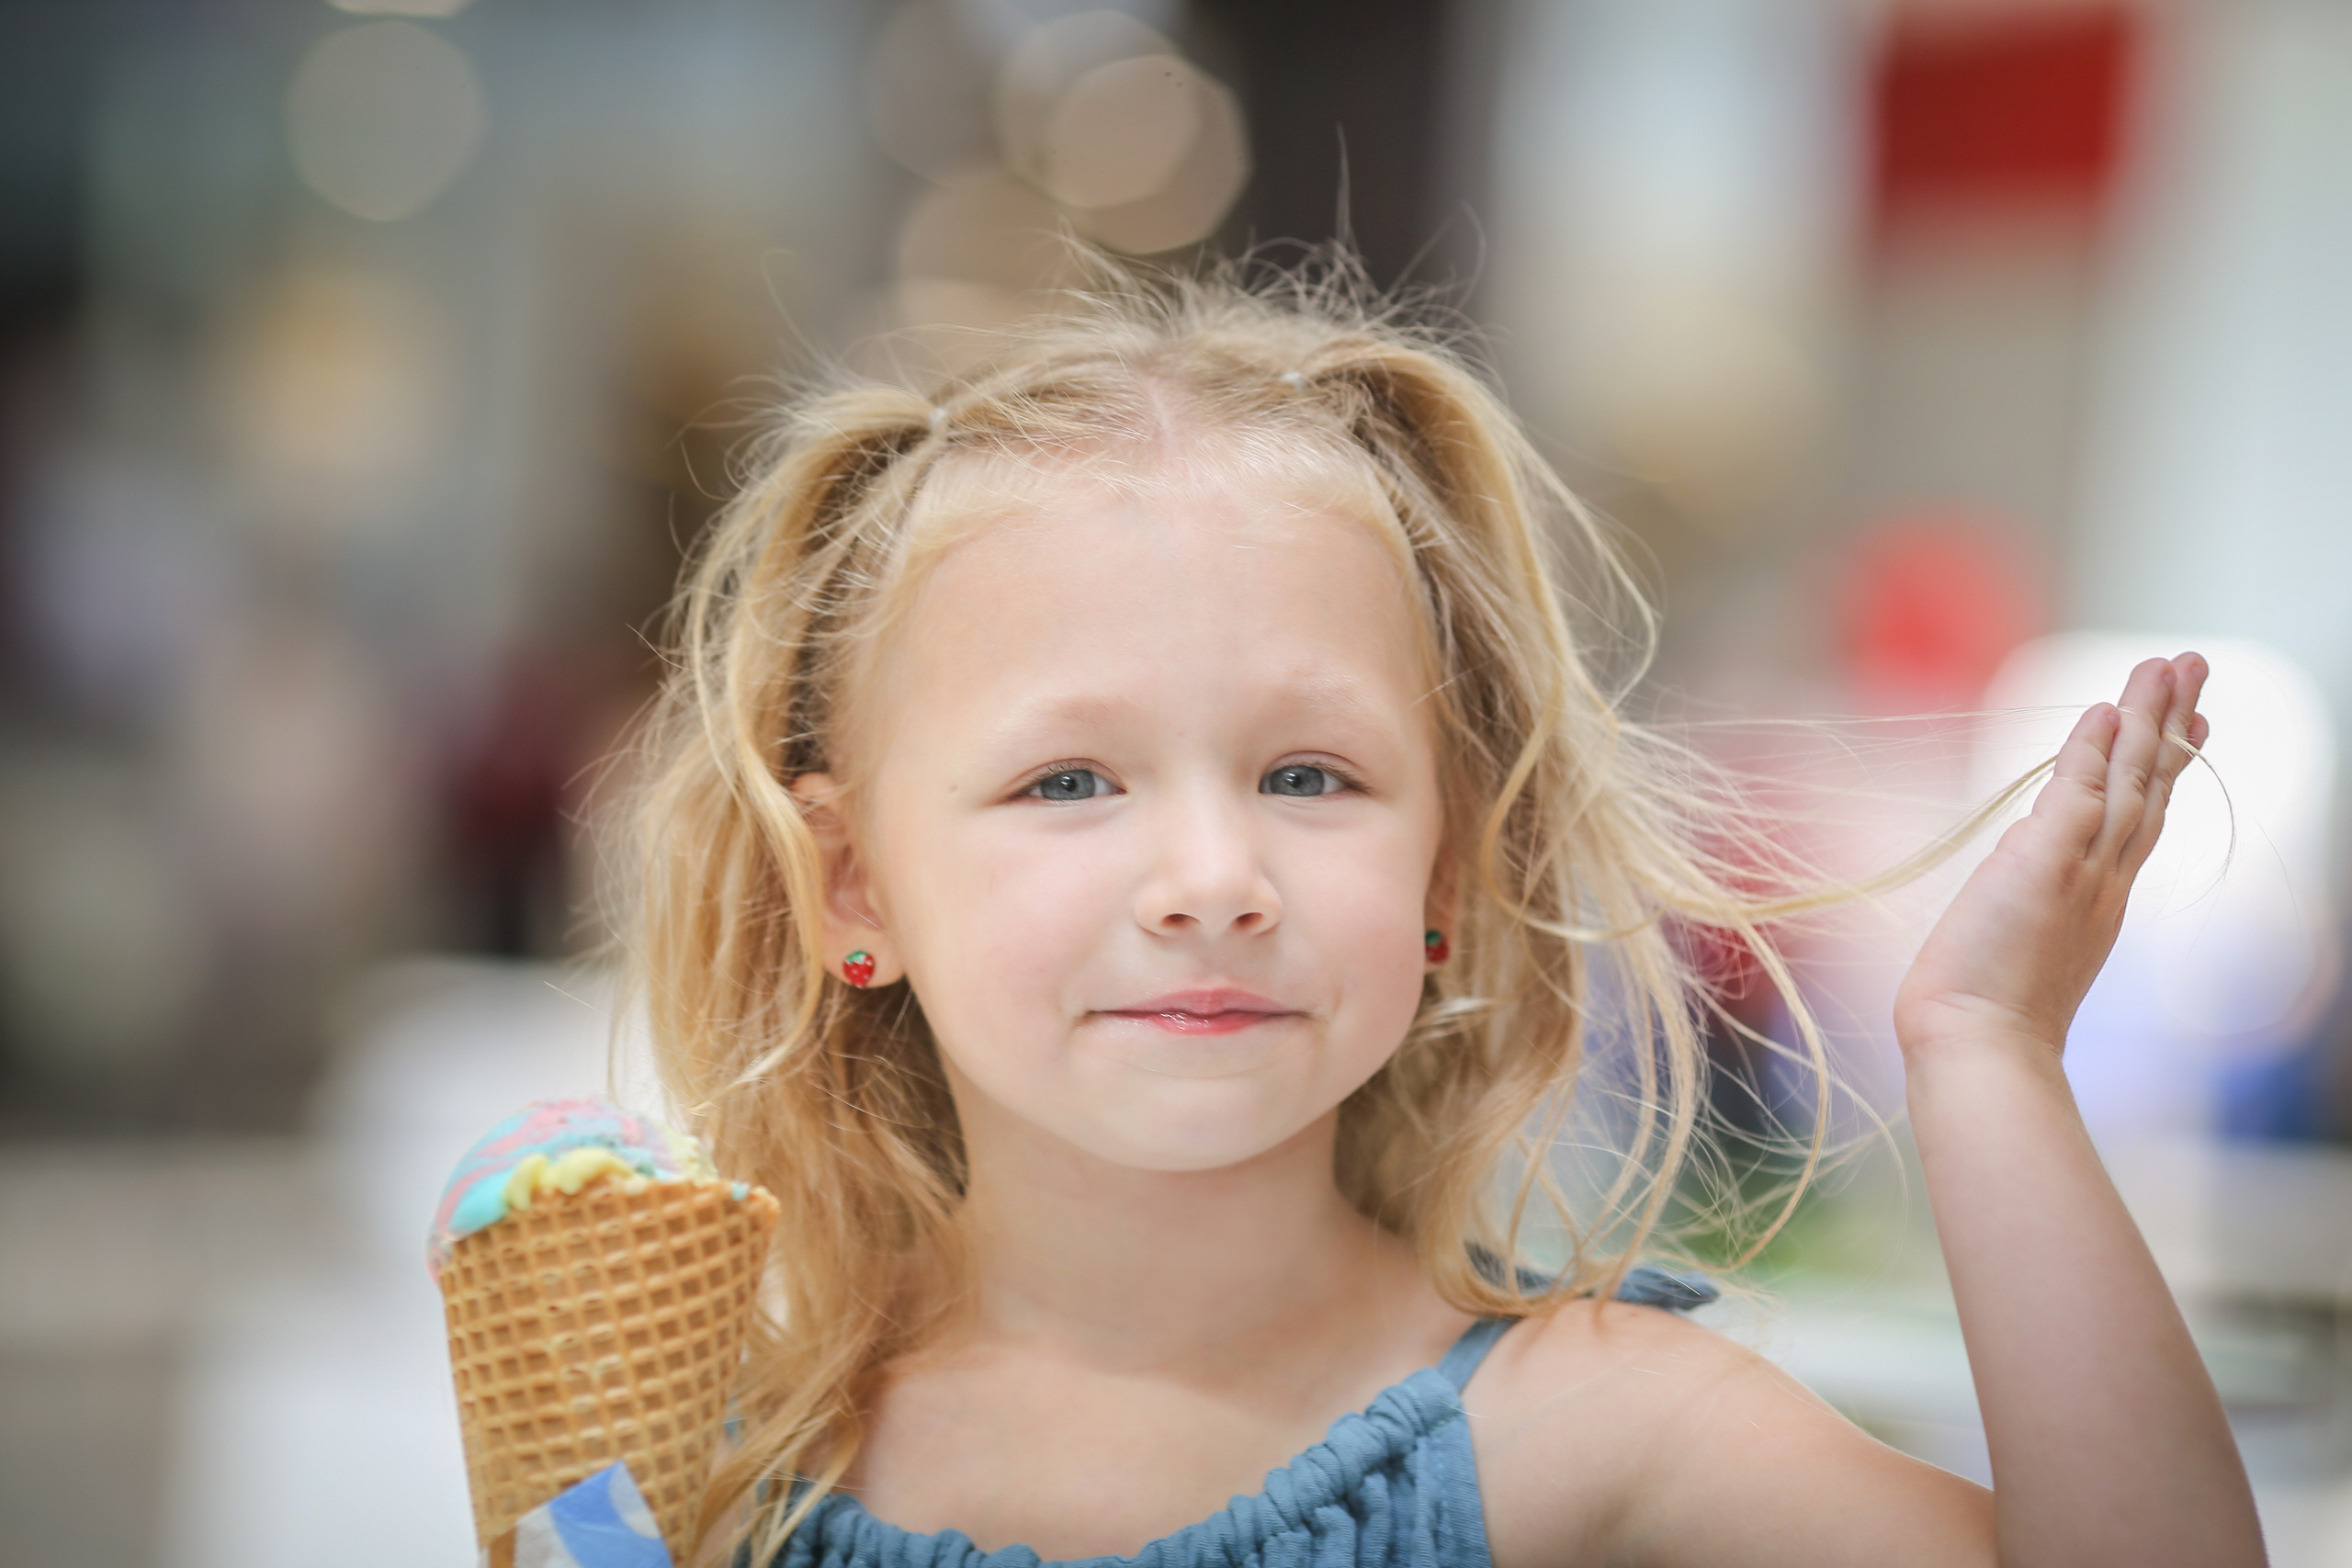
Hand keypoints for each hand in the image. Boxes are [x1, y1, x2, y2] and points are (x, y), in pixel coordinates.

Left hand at [1893, 652, 2210, 1066]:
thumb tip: (2025, 844)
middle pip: (2152, 784)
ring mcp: (2082, 871)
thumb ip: (2030, 885)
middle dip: (2173, 721)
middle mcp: (2104, 879)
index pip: (2142, 815)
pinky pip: (2078, 795)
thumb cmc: (1985, 1008)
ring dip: (2146, 717)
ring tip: (2167, 663)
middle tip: (2195, 665)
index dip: (2167, 766)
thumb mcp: (2018, 932)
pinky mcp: (2047, 867)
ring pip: (2129, 779)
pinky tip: (2104, 710)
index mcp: (2100, 895)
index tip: (2191, 724)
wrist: (1981, 1047)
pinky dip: (2093, 752)